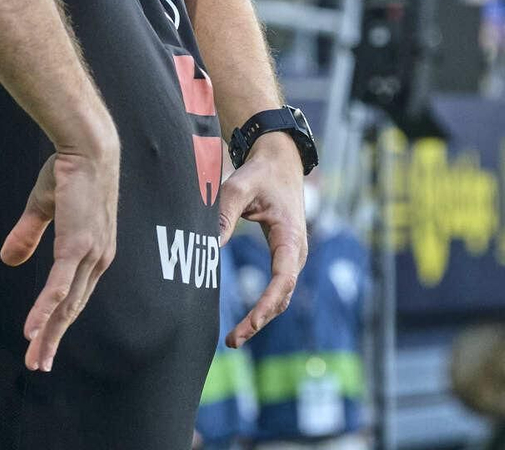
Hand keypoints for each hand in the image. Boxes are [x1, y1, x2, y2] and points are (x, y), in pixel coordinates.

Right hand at [0, 141, 119, 371]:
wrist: (86, 148)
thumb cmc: (69, 172)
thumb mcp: (45, 208)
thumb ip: (29, 235)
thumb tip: (8, 260)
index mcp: (94, 251)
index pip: (75, 295)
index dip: (59, 321)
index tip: (45, 342)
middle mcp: (97, 258)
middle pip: (72, 308)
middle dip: (54, 338)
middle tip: (38, 365)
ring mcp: (90, 254)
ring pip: (66, 304)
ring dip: (48, 334)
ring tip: (35, 358)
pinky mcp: (77, 245)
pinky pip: (58, 286)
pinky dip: (44, 310)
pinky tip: (31, 331)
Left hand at [216, 133, 307, 347]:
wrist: (281, 162)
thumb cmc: (261, 174)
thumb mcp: (239, 187)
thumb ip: (223, 215)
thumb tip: (207, 248)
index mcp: (291, 237)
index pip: (282, 279)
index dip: (266, 304)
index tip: (250, 324)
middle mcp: (297, 251)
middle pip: (283, 296)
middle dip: (260, 320)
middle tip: (232, 341)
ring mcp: (293, 256)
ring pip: (281, 296)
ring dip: (261, 318)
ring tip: (234, 339)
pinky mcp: (285, 257)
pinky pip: (278, 288)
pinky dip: (264, 307)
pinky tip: (246, 320)